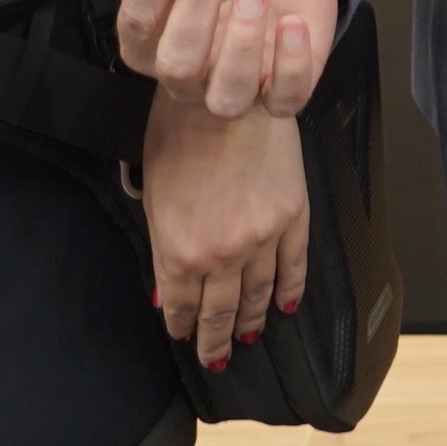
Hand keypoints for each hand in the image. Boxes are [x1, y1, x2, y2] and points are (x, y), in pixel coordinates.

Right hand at [115, 0, 337, 117]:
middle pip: (176, 65)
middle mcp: (186, 70)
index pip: (136, 21)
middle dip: (196, 6)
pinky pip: (284, 99)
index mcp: (153, 32)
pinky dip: (291, 65)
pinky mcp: (281, 90)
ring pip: (226, 97)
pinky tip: (292, 22)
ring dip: (242, 44)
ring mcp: (233, 84)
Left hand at [144, 88, 311, 370]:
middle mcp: (221, 253)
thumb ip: (162, 239)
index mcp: (179, 249)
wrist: (227, 90)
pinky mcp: (293, 216)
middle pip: (219, 310)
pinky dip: (291, 290)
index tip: (183, 335)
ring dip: (252, 320)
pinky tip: (287, 306)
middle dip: (215, 337)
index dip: (181, 324)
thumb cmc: (180, 127)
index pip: (180, 305)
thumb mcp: (151, 189)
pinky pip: (294, 266)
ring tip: (249, 336)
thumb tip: (168, 279)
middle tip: (216, 355)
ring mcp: (262, 237)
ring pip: (259, 295)